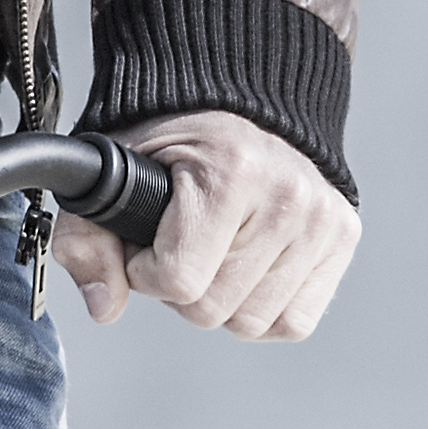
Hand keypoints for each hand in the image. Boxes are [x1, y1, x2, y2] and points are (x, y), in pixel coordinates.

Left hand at [50, 113, 359, 341]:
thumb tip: (104, 307)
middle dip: (182, 287)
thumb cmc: (172, 144)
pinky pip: (292, 322)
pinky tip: (247, 267)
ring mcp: (321, 218)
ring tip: (216, 249)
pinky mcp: (342, 237)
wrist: (239, 105)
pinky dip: (262, 309)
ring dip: (222, 299)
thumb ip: (85, 241)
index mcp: (230, 170)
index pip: (178, 280)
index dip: (145, 270)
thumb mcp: (113, 176)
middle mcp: (287, 194)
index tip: (146, 240)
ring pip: (250, 323)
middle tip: (182, 241)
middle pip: (212, 309)